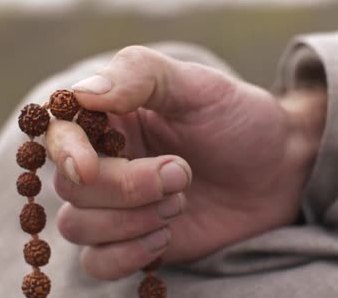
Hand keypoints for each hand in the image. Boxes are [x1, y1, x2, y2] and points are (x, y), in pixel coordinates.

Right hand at [45, 46, 325, 279]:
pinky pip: (97, 262)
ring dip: (130, 221)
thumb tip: (83, 93)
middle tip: (181, 174)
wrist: (280, 171)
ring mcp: (119, 204)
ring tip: (181, 201)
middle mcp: (108, 159)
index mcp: (113, 116)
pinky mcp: (133, 241)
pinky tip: (166, 235)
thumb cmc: (241, 121)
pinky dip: (126, 254)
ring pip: (78, 226)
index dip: (66, 152)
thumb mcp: (200, 85)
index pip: (58, 132)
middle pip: (71, 186)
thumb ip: (142, 75)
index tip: (91, 167)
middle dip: (126, 187)